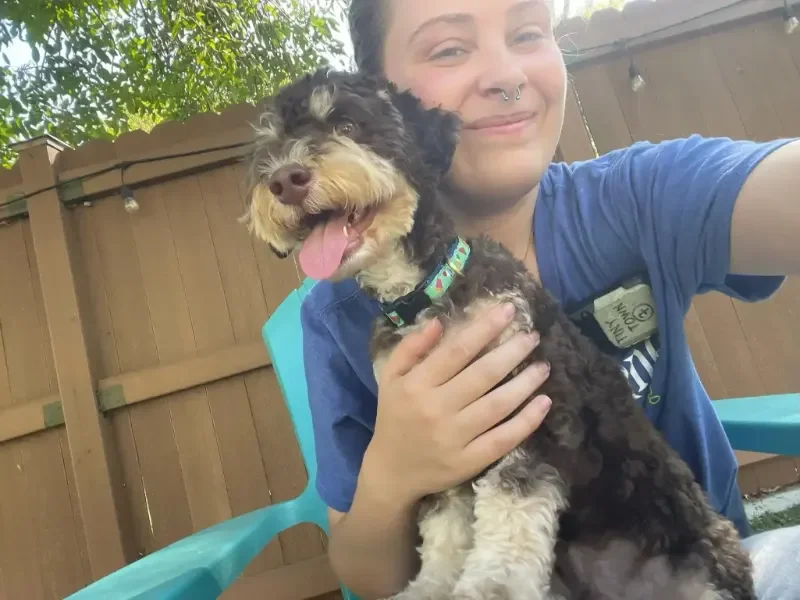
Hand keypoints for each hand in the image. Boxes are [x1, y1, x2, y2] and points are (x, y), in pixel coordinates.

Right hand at [363, 303, 551, 506]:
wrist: (391, 472)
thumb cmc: (394, 417)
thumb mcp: (390, 377)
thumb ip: (410, 348)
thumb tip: (438, 321)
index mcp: (417, 384)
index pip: (457, 350)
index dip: (485, 328)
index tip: (508, 310)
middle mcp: (436, 408)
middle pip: (483, 374)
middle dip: (512, 351)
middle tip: (533, 336)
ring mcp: (455, 437)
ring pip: (498, 405)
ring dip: (525, 383)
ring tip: (543, 366)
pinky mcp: (469, 461)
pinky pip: (503, 439)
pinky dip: (527, 421)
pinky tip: (544, 403)